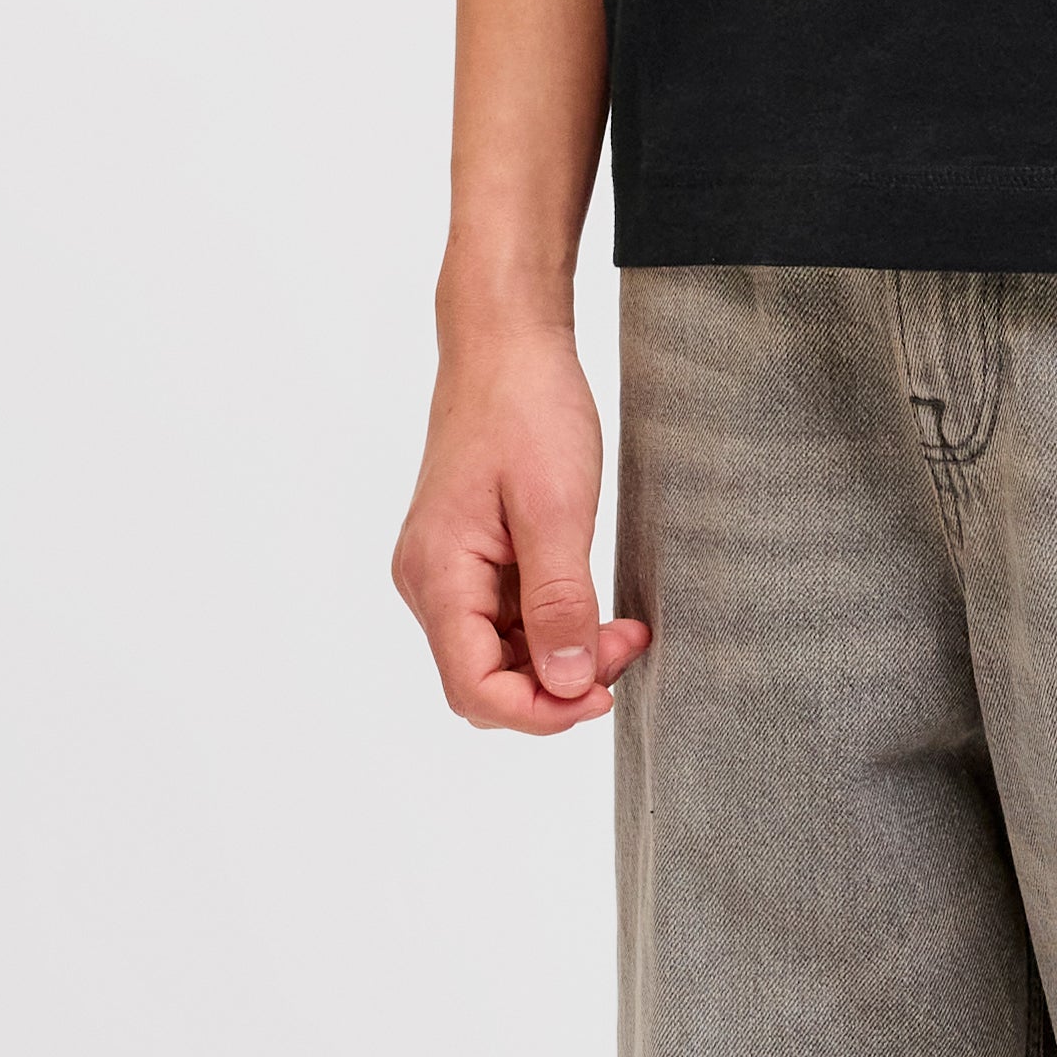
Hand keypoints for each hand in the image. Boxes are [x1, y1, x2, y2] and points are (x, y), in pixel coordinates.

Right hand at [393, 321, 650, 735]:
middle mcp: (429, 583)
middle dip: (559, 685)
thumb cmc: (527, 410)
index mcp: (438, 576)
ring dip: (561, 657)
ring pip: (499, 656)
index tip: (605, 695)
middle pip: (485, 681)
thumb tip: (568, 683)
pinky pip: (507, 621)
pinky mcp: (470, 559)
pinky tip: (596, 606)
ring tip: (623, 626)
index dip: (540, 711)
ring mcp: (447, 572)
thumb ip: (559, 602)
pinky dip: (553, 627)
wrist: (506, 345)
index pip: (474, 689)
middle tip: (627, 645)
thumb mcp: (556, 509)